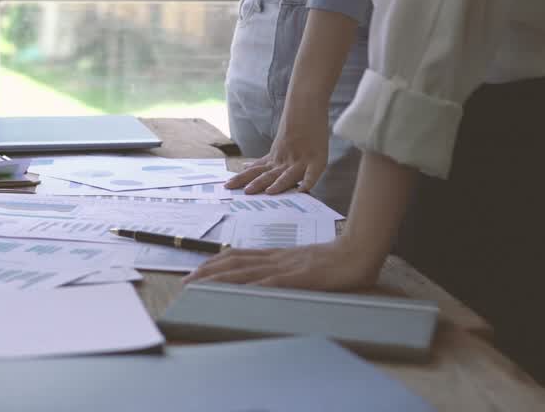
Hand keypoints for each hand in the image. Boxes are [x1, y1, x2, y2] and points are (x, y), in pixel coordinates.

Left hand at [183, 239, 382, 290]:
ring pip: (245, 271)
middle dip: (208, 271)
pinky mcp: (298, 277)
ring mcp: (285, 267)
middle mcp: (275, 258)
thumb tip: (270, 279)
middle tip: (187, 280)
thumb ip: (287, 269)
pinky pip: (270, 282)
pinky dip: (250, 287)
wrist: (358, 252)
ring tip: (199, 284)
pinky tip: (235, 292)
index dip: (216, 262)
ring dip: (218, 278)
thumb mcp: (305, 265)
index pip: (239, 255)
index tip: (198, 270)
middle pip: (234, 261)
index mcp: (277, 256)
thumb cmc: (335, 261)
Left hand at [226, 108, 329, 194]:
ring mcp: (300, 160)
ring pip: (288, 174)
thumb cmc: (293, 126)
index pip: (255, 170)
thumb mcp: (276, 147)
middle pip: (268, 174)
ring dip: (279, 183)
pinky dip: (309, 180)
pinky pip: (313, 172)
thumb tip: (245, 166)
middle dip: (257, 183)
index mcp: (275, 158)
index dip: (242, 178)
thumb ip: (262, 160)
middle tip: (245, 192)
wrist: (306, 104)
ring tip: (269, 192)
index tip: (227, 185)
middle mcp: (285, 160)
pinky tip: (303, 190)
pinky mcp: (317, 159)